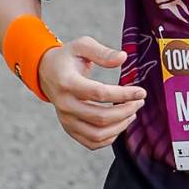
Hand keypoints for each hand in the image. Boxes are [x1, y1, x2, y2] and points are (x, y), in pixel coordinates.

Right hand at [37, 36, 144, 151]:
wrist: (47, 73)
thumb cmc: (67, 58)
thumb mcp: (82, 46)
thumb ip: (102, 52)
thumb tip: (123, 58)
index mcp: (67, 83)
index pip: (100, 94)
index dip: (124, 94)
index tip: (141, 92)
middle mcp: (64, 104)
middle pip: (100, 117)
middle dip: (126, 111)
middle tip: (139, 102)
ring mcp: (66, 119)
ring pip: (97, 134)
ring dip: (120, 126)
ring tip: (132, 113)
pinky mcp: (69, 128)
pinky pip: (92, 143)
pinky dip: (110, 138)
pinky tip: (119, 124)